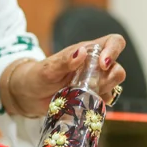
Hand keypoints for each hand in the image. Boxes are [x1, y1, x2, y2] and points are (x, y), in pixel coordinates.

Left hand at [2, 35, 126, 116]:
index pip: (114, 42)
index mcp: (88, 51)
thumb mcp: (48, 68)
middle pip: (118, 69)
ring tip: (83, 95)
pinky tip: (84, 104)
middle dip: (109, 79)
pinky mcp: (92, 98)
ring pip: (114, 87)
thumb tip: (82, 52)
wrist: (29, 95)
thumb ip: (65, 60)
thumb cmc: (38, 75)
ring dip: (103, 92)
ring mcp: (95, 82)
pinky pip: (105, 101)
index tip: (103, 65)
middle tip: (90, 85)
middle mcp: (96, 65)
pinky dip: (98, 104)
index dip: (114, 51)